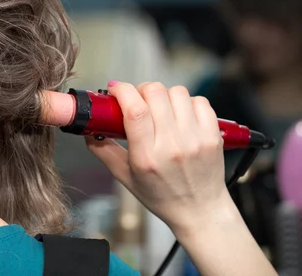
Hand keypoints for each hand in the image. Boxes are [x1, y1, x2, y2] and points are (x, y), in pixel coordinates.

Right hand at [86, 81, 231, 236]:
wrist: (200, 211)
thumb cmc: (161, 195)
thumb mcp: (125, 177)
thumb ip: (103, 151)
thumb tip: (89, 129)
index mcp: (147, 157)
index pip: (134, 111)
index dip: (122, 91)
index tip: (115, 90)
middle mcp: (172, 146)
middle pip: (155, 94)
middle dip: (141, 90)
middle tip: (138, 100)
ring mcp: (196, 139)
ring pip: (177, 92)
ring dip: (164, 95)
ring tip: (160, 109)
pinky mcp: (212, 135)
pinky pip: (199, 101)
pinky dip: (187, 102)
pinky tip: (180, 114)